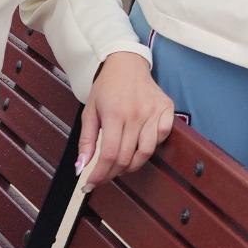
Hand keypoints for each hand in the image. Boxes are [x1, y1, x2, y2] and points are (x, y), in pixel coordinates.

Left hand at [77, 52, 173, 181]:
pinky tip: (140, 146)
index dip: (100, 175)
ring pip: (146, 151)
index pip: (108, 155)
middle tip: (104, 176)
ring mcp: (153, 111)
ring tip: (122, 165)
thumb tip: (81, 167)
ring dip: (132, 165)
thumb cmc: (106, 87)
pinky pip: (162, 136)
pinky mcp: (166, 108)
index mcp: (114, 114)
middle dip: (112, 173)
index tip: (91, 184)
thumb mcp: (89, 112)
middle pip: (126, 157)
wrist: (126, 63)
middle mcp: (136, 114)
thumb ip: (85, 141)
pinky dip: (152, 146)